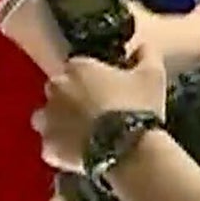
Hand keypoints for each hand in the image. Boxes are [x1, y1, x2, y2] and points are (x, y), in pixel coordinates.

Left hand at [33, 43, 166, 170]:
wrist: (129, 150)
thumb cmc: (139, 108)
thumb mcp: (153, 76)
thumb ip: (147, 56)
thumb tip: (144, 47)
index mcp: (79, 68)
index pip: (77, 66)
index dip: (91, 78)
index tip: (105, 88)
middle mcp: (57, 89)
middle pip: (58, 90)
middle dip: (71, 98)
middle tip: (95, 111)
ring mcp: (49, 120)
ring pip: (46, 117)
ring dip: (59, 122)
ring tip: (82, 133)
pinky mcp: (49, 147)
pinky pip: (52, 146)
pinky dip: (62, 149)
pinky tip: (80, 154)